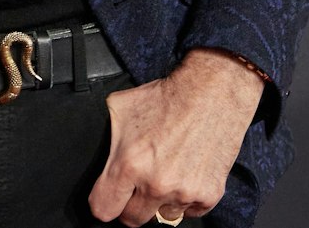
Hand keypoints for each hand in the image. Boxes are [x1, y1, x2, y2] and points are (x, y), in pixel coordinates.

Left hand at [88, 48, 264, 224]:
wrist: (211, 94)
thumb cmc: (167, 99)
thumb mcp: (120, 108)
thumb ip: (107, 138)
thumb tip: (97, 150)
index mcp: (129, 165)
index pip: (104, 209)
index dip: (103, 203)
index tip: (108, 197)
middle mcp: (156, 184)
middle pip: (132, 219)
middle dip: (130, 205)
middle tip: (135, 187)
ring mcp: (184, 193)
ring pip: (162, 217)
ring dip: (160, 203)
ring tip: (164, 176)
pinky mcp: (209, 195)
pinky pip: (190, 213)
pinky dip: (186, 200)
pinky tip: (184, 175)